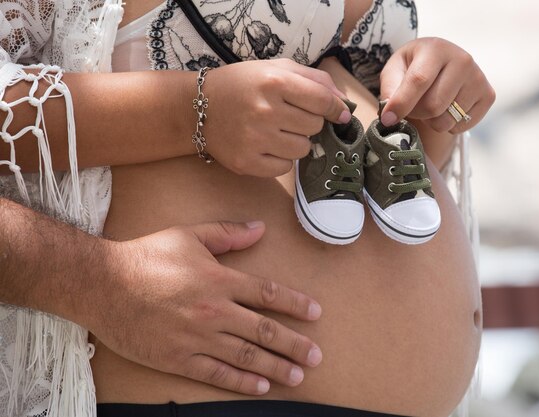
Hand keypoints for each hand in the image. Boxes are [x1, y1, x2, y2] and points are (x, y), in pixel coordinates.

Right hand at [89, 221, 322, 394]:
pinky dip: (242, 383)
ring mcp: (197, 338)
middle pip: (265, 331)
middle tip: (317, 356)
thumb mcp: (189, 235)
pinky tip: (261, 387)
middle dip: (295, 345)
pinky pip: (217, 374)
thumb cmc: (146, 256)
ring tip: (299, 375)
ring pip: (246, 357)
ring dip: (276, 367)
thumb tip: (260, 229)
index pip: (268, 293)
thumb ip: (228, 233)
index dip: (295, 304)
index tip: (315, 313)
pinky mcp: (179, 359)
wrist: (103, 285)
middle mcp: (214, 311)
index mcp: (219, 280)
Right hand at [203, 58, 350, 176]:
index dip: (336, 109)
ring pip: (302, 149)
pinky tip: (266, 145)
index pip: (323, 101)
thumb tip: (344, 104)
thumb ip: (315, 80)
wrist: (197, 107)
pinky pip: (284, 168)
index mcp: (274, 81)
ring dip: (296, 141)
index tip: (339, 114)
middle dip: (308, 122)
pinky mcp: (246, 162)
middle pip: (315, 126)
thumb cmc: (243, 85)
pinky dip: (281, 159)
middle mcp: (265, 110)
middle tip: (289, 116)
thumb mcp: (276, 69)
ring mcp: (254, 139)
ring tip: (277, 131)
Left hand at [379, 37, 495, 133]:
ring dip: (430, 121)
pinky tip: (446, 109)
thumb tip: (390, 113)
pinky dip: (447, 126)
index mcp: (436, 48)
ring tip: (430, 105)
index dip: (401, 104)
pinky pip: (460, 127)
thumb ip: (389, 89)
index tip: (387, 119)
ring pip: (445, 120)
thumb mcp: (395, 70)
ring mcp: (478, 78)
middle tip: (413, 106)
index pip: (419, 81)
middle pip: (433, 106)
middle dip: (416, 113)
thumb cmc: (413, 67)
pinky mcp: (488, 96)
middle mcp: (462, 60)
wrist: (441, 64)